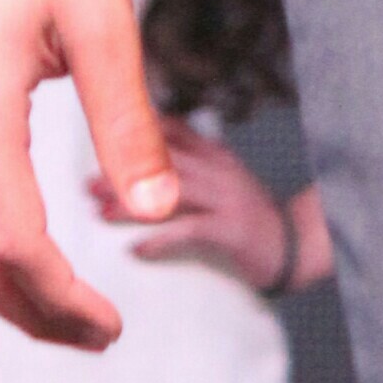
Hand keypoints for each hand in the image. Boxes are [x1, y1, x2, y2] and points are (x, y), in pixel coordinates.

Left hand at [91, 126, 332, 294]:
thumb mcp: (223, 180)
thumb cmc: (251, 215)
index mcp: (215, 155)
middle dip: (123, 171)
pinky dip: (160, 239)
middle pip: (164, 162)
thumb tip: (146, 166)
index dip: (135, 134)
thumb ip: (191, 166)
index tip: (99, 137)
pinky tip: (136, 249)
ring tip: (101, 213)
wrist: (296, 242)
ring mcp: (225, 198)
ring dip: (134, 204)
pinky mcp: (230, 229)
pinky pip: (190, 231)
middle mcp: (218, 170)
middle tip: (86, 184)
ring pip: (172, 193)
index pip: (173, 132)